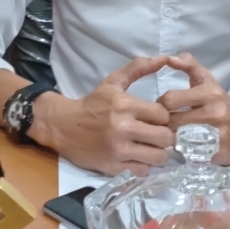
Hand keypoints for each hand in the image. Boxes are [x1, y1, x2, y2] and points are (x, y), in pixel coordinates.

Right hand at [31, 56, 175, 175]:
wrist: (63, 126)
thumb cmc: (92, 104)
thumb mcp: (113, 82)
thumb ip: (138, 69)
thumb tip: (163, 57)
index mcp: (125, 105)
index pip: (163, 115)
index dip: (163, 117)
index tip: (155, 118)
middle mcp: (123, 128)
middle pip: (166, 138)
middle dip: (165, 136)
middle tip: (156, 134)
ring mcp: (118, 150)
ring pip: (158, 157)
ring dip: (157, 153)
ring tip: (149, 147)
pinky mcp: (113, 168)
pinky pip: (143, 171)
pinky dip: (143, 165)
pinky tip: (137, 157)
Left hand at [157, 53, 229, 164]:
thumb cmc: (222, 101)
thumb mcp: (208, 80)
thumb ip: (189, 66)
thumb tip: (169, 58)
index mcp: (209, 93)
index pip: (170, 99)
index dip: (161, 104)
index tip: (163, 107)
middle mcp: (214, 114)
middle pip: (172, 121)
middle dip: (164, 123)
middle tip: (163, 124)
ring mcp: (217, 136)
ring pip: (179, 139)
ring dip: (172, 138)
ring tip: (172, 135)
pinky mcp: (218, 154)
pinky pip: (191, 154)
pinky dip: (185, 151)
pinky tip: (185, 146)